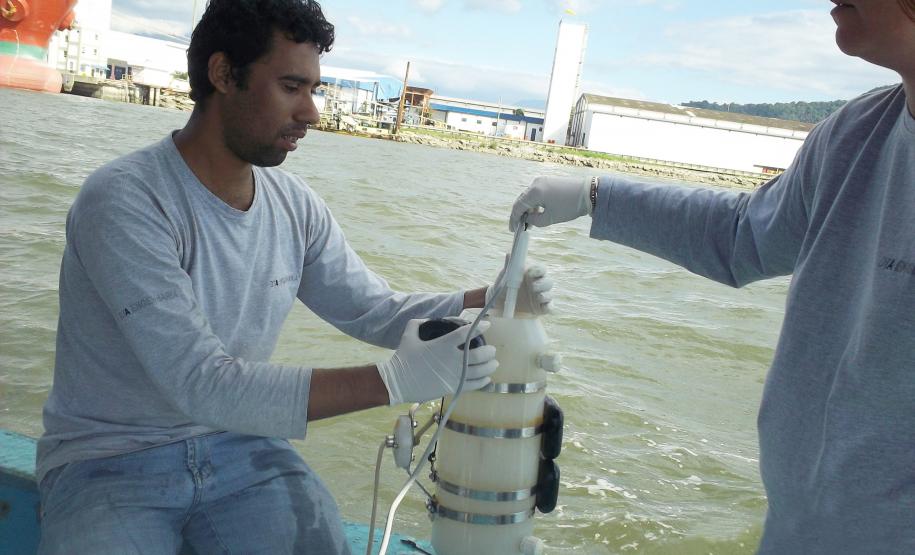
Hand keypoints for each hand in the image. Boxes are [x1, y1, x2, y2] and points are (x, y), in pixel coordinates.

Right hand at [377, 319, 497, 404]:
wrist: (397, 382)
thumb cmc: (404, 357)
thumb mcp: (409, 333)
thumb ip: (420, 323)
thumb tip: (429, 320)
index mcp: (443, 344)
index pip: (466, 333)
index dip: (479, 327)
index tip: (486, 325)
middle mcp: (452, 360)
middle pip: (479, 355)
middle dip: (489, 351)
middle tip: (492, 350)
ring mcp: (454, 375)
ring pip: (480, 371)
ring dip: (490, 366)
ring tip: (493, 363)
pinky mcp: (453, 388)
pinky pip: (474, 385)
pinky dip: (483, 381)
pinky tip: (487, 378)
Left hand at [486, 255, 553, 314]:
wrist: (502, 305)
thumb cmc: (504, 288)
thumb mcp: (505, 278)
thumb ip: (509, 266)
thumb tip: (509, 254)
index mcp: (532, 275)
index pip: (540, 270)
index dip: (538, 270)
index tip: (530, 272)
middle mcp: (539, 285)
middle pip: (548, 282)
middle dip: (543, 284)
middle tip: (533, 287)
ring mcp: (541, 297)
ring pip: (549, 295)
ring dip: (545, 295)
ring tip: (538, 297)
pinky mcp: (542, 308)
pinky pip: (549, 308)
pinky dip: (547, 307)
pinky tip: (542, 307)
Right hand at [510, 176, 590, 231]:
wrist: (589, 193)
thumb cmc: (569, 206)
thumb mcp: (550, 218)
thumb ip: (534, 220)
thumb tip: (528, 218)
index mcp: (534, 192)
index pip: (518, 206)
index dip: (514, 219)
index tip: (513, 230)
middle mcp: (535, 183)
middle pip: (522, 200)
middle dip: (520, 214)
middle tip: (520, 226)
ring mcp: (542, 180)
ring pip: (529, 196)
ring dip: (528, 209)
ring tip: (530, 221)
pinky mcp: (549, 181)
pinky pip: (536, 193)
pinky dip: (535, 203)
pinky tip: (538, 212)